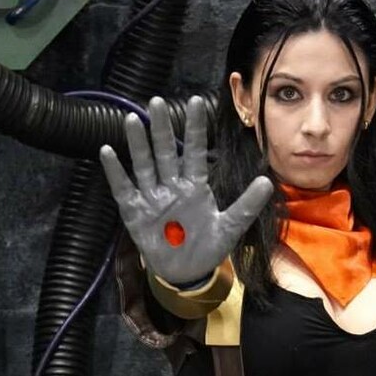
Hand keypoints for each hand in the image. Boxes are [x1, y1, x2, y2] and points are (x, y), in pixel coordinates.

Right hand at [98, 94, 274, 287]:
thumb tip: (267, 182)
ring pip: (144, 164)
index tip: (195, 102)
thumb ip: (246, 205)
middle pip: (166, 152)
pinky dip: (115, 171)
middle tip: (157, 102)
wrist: (185, 273)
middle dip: (162, 128)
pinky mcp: (134, 212)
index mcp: (195, 185)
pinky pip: (123, 188)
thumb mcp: (230, 228)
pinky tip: (108, 151)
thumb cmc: (207, 247)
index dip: (195, 128)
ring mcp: (152, 197)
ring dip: (139, 143)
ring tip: (134, 119)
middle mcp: (172, 185)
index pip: (195, 151)